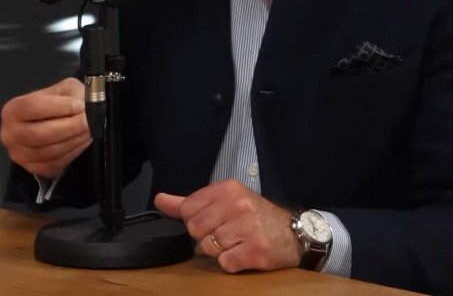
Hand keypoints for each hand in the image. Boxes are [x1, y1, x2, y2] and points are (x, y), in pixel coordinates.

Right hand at [0, 77, 90, 177]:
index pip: (32, 107)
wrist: (55, 120)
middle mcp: (10, 134)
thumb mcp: (64, 88)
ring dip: (74, 141)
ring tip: (88, 130)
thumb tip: (82, 108)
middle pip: (40, 134)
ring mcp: (19, 155)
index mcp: (12, 109)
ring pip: (49, 152)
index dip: (58, 107)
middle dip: (69, 127)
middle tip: (88, 121)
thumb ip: (71, 95)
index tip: (78, 105)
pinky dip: (71, 154)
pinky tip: (80, 142)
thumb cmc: (58, 102)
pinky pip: (53, 165)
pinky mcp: (32, 168)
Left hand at [154, 179, 301, 272]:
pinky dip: (232, 263)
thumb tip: (159, 199)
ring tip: (238, 242)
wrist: (293, 233)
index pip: (187, 209)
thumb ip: (189, 202)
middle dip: (207, 236)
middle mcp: (238, 205)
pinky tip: (244, 253)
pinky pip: (224, 263)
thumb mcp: (224, 201)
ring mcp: (247, 228)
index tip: (214, 220)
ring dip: (220, 250)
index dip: (196, 220)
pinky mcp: (255, 251)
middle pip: (195, 230)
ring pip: (208, 247)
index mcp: (227, 189)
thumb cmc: (254, 216)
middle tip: (227, 233)